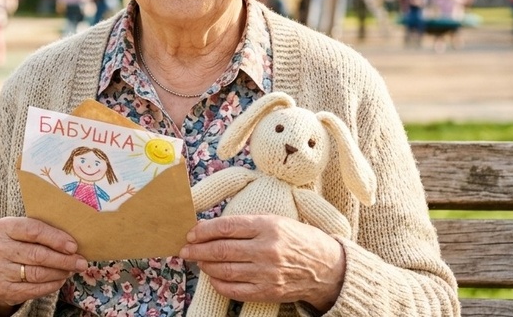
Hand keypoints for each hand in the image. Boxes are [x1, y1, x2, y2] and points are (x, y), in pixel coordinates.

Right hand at [0, 217, 87, 315]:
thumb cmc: (17, 245)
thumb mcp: (22, 232)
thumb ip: (43, 232)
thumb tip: (73, 241)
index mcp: (4, 227)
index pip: (34, 231)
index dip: (56, 239)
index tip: (73, 246)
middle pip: (38, 255)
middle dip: (64, 260)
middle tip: (81, 262)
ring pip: (37, 273)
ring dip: (60, 273)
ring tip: (71, 270)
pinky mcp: (3, 289)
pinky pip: (34, 289)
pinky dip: (51, 285)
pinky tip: (60, 280)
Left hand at [180, 214, 344, 311]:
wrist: (327, 268)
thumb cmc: (298, 240)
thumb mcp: (276, 221)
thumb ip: (245, 224)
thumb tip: (210, 227)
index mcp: (268, 226)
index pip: (226, 226)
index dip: (203, 230)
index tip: (191, 232)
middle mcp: (267, 249)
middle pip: (221, 249)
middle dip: (197, 249)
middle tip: (185, 249)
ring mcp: (267, 273)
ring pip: (224, 270)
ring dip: (205, 265)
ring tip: (198, 261)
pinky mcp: (268, 291)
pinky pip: (234, 290)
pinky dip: (219, 283)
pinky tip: (213, 277)